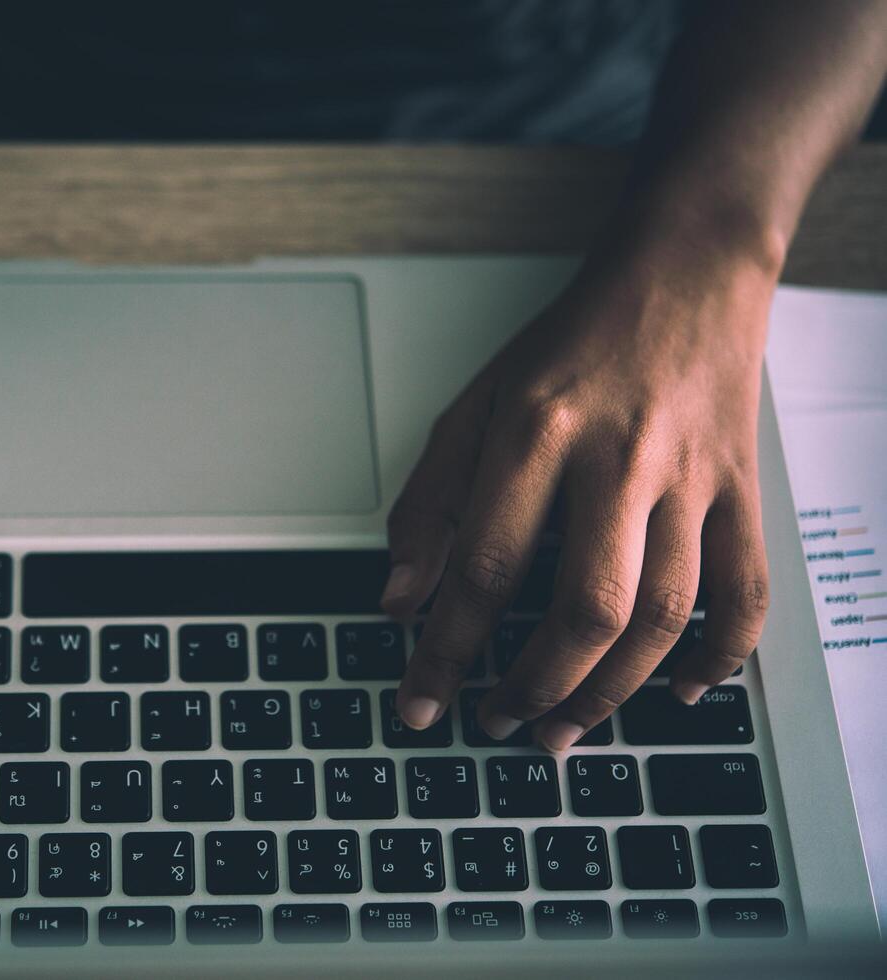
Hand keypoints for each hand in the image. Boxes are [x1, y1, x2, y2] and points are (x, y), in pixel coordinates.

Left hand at [381, 248, 773, 750]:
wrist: (684, 273)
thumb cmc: (571, 344)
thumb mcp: (477, 404)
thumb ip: (431, 503)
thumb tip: (399, 601)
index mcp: (535, 432)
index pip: (484, 568)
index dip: (446, 651)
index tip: (420, 705)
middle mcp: (616, 459)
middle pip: (585, 607)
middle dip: (536, 687)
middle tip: (499, 725)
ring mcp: (689, 477)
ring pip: (664, 614)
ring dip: (610, 690)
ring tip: (563, 728)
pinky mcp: (742, 488)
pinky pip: (746, 591)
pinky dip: (720, 656)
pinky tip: (678, 692)